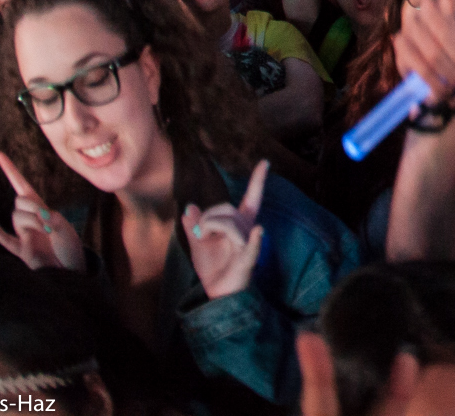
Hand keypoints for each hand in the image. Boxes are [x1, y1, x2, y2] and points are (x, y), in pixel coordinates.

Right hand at [0, 152, 86, 272]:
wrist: (70, 271)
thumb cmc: (70, 248)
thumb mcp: (64, 228)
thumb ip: (49, 219)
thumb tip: (36, 214)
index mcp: (42, 208)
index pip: (23, 185)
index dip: (11, 170)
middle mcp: (30, 218)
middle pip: (20, 201)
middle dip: (32, 207)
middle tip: (47, 221)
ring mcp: (23, 233)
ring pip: (16, 217)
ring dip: (30, 222)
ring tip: (45, 233)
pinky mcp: (20, 250)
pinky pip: (5, 239)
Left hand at [183, 159, 267, 299]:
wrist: (215, 293)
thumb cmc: (212, 267)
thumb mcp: (197, 244)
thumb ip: (194, 225)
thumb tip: (189, 206)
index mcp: (238, 224)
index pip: (251, 199)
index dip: (258, 181)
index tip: (265, 162)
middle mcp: (247, 230)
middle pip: (228, 210)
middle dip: (208, 217)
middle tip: (198, 232)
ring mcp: (249, 243)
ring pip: (229, 222)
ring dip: (210, 227)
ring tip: (204, 240)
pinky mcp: (247, 259)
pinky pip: (250, 246)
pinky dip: (254, 239)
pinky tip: (258, 230)